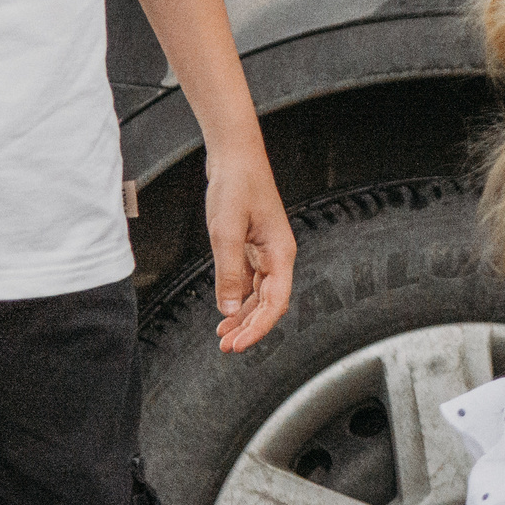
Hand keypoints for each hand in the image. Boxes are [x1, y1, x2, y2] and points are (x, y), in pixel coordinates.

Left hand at [205, 143, 294, 352]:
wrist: (235, 156)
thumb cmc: (236, 186)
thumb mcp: (225, 231)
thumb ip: (228, 272)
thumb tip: (227, 310)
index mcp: (280, 253)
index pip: (276, 302)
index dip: (259, 328)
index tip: (240, 345)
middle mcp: (278, 255)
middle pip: (269, 303)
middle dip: (250, 328)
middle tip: (227, 348)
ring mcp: (266, 251)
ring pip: (259, 295)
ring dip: (243, 316)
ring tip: (223, 336)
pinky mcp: (253, 246)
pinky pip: (249, 281)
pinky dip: (237, 298)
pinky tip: (224, 308)